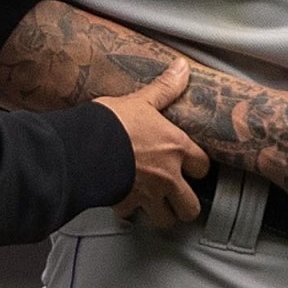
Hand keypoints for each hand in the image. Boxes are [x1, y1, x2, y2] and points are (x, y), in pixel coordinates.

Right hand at [101, 62, 208, 228]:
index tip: (193, 167)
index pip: (203, 167)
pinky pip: (131, 217)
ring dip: (162, 215)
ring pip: (166, 220)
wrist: (84, 148)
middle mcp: (167, 176)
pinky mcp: (125, 205)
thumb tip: (182, 67)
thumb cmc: (113, 124)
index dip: (199, 168)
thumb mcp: (142, 101)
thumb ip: (164, 88)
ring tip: (156, 206)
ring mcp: (147, 195)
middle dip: (186, 204)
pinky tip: (124, 203)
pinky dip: (129, 212)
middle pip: (190, 206)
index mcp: (175, 149)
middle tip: (178, 197)